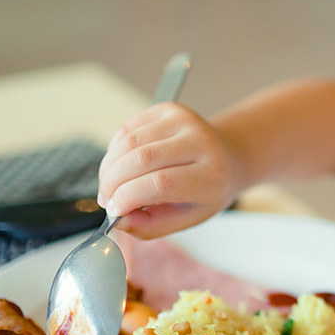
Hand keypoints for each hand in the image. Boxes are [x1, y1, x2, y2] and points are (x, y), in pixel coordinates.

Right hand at [97, 102, 241, 238]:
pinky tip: (120, 166)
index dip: (127, 197)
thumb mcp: (186, 218)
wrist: (228, 158)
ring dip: (109, 167)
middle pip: (141, 159)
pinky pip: (128, 128)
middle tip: (106, 199)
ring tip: (110, 185)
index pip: (160, 183)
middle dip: (112, 182)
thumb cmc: (207, 191)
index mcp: (210, 175)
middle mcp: (200, 142)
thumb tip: (118, 220)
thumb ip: (151, 225)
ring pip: (130, 141)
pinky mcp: (169, 109)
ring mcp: (184, 121)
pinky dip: (115, 150)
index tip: (113, 211)